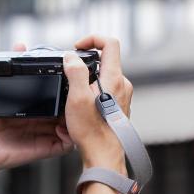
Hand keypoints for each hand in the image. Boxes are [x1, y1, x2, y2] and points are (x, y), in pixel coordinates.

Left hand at [0, 44, 72, 180]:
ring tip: (73, 110)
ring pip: (72, 126)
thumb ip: (10, 70)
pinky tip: (63, 127)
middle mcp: (44, 120)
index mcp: (36, 107)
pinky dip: (70, 136)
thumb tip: (20, 45)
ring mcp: (47, 134)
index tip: (72, 82)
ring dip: (77, 119)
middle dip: (75, 104)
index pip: (58, 97)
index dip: (67, 91)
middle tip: (76, 96)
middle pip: (69, 112)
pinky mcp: (47, 148)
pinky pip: (66, 144)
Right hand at [63, 35, 132, 174]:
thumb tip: (72, 57)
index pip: (110, 43)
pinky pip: (106, 89)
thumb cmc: (92, 131)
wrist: (103, 154)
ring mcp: (122, 95)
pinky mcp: (119, 105)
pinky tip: (84, 105)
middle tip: (71, 73)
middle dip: (86, 61)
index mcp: (114, 78)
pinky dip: (93, 89)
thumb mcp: (77, 98)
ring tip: (75, 94)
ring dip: (88, 78)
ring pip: (105, 75)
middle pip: (106, 59)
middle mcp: (122, 84)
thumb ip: (75, 72)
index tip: (77, 48)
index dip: (92, 39)